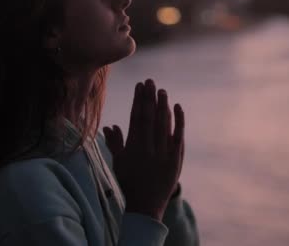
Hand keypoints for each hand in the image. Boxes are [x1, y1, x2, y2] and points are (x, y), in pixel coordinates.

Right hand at [103, 79, 184, 220]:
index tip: (139, 86)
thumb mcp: (119, 162)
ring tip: (162, 91)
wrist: (145, 206)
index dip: (138, 101)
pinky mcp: (175, 159)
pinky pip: (178, 136)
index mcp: (132, 147)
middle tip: (150, 82)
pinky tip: (177, 107)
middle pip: (150, 118)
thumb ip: (115, 143)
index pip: (136, 118)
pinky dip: (179, 121)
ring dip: (163, 106)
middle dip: (150, 98)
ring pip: (164, 124)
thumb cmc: (129, 182)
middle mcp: (147, 148)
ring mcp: (163, 154)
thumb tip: (109, 126)